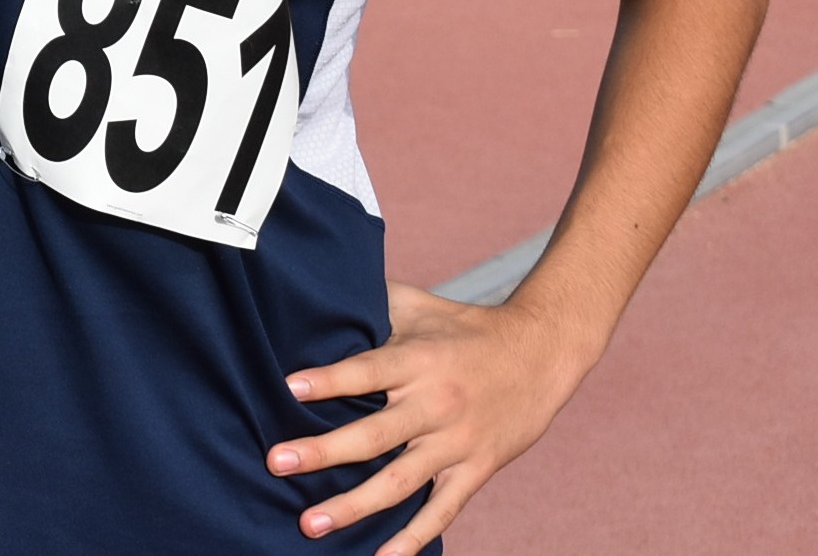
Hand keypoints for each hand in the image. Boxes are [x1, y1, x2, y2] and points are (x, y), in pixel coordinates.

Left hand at [268, 281, 594, 552]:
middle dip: (323, 452)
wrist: (540, 354)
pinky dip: (413, 537)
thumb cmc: (463, 326)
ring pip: (400, 481)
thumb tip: (314, 286)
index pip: (366, 371)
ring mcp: (455, 443)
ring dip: (354, 505)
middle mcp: (435, 405)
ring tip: (310, 523)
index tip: (288, 389)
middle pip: (374, 434)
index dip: (329, 380)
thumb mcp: (416, 305)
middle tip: (277, 463)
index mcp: (416, 361)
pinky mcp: (475, 469)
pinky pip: (442, 510)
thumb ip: (368, 300)